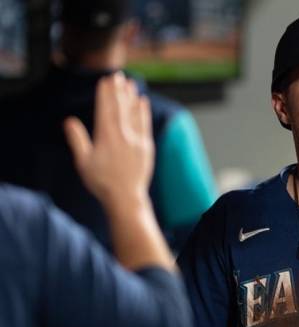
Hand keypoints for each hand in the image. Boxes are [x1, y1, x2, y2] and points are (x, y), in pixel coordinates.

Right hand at [63, 73, 153, 207]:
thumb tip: (69, 121)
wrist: (126, 197)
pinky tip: (142, 101)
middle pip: (120, 107)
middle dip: (118, 90)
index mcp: (106, 137)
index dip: (105, 93)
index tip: (105, 80)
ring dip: (131, 97)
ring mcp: (137, 140)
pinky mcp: (146, 147)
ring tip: (130, 83)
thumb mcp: (83, 162)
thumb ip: (77, 140)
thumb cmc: (101, 182)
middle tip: (117, 75)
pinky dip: (143, 111)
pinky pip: (145, 124)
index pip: (106, 109)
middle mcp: (123, 135)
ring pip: (134, 113)